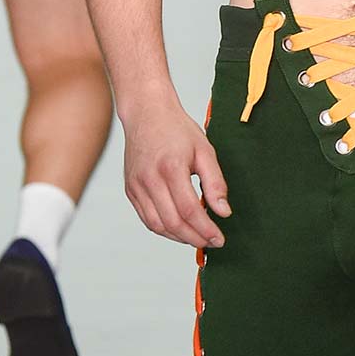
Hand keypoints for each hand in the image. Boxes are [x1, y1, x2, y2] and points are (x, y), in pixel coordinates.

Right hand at [122, 95, 229, 246]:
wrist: (146, 113)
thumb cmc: (177, 129)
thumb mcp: (205, 150)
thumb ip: (215, 183)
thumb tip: (223, 212)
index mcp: (170, 168)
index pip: (189, 210)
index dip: (206, 229)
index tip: (219, 239)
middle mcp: (149, 179)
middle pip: (173, 222)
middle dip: (195, 238)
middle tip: (211, 242)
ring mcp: (136, 186)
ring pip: (157, 225)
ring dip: (179, 237)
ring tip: (197, 237)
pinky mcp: (130, 189)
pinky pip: (146, 218)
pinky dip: (164, 229)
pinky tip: (179, 228)